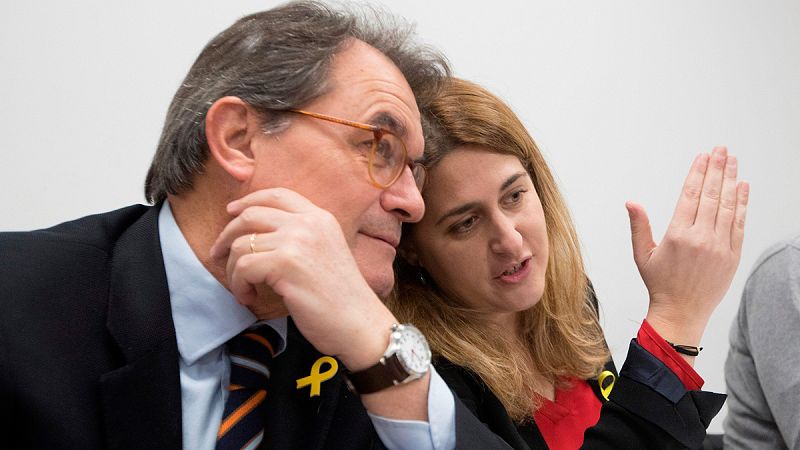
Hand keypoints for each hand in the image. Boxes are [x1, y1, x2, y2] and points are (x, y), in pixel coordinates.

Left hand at [209, 188, 394, 369]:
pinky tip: (250, 298)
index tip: (231, 213)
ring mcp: (297, 241)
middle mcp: (308, 223)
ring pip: (241, 244)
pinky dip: (239, 285)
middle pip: (250, 214)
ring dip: (232, 270)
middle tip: (219, 255)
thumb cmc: (340, 299)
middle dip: (227, 235)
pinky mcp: (285, 264)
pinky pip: (242, 267)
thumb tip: (256, 233)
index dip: (248, 200)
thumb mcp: (325, 253)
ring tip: (244, 288)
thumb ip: (300, 237)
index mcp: (320, 218)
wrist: (360, 324)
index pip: (276, 194)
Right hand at [626, 147, 748, 345]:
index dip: (697, 173)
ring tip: (733, 162)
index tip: (702, 157)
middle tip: (721, 150)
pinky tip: (743, 188)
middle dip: (717, 169)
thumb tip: (631, 202)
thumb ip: (638, 225)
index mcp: (677, 235)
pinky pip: (740, 224)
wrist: (682, 312)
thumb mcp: (641, 254)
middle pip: (712, 195)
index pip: (690, 195)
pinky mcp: (732, 256)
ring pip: (728, 206)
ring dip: (731, 181)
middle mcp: (700, 238)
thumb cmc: (660, 284)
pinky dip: (742, 204)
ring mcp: (719, 247)